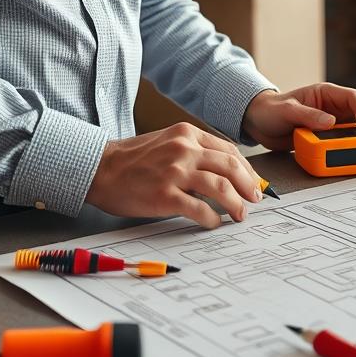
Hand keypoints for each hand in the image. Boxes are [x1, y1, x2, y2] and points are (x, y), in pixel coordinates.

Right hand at [85, 123, 262, 228]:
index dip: (247, 170)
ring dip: (236, 204)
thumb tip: (224, 173)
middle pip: (230, 167)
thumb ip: (194, 151)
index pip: (229, 151)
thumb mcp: (168, 142)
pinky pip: (199, 208)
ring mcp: (174, 171)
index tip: (254, 184)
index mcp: (187, 134)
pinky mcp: (164, 195)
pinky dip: (212, 218)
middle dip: (249, 186)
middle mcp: (184, 149)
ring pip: (220, 187)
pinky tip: (213, 222)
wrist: (101, 169)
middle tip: (254, 200)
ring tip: (240, 214)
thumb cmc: (134, 159)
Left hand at [242, 83, 355, 151]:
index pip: (352, 97)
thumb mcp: (286, 111)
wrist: (259, 123)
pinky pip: (352, 139)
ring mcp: (335, 121)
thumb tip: (330, 122)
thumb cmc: (271, 110)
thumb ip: (306, 115)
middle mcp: (334, 106)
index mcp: (326, 93)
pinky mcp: (331, 136)